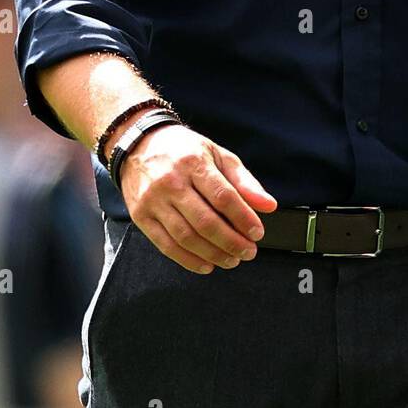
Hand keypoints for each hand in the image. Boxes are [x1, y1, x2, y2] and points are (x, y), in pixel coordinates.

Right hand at [120, 123, 277, 274]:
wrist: (139, 144)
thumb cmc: (183, 150)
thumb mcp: (216, 154)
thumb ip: (244, 181)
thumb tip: (268, 205)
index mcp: (194, 163)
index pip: (223, 197)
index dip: (243, 218)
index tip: (257, 232)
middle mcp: (171, 182)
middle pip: (205, 221)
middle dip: (231, 242)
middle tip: (248, 252)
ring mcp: (153, 200)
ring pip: (186, 237)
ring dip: (213, 254)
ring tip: (231, 260)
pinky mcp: (141, 216)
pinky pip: (166, 245)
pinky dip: (188, 260)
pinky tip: (206, 264)